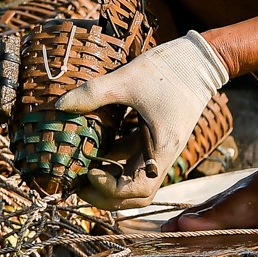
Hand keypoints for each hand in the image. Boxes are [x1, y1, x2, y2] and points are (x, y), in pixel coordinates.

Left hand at [55, 30, 228, 209]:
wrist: (198, 59)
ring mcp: (158, 149)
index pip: (138, 190)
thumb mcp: (128, 79)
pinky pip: (131, 161)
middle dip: (106, 197)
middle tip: (77, 186)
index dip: (110, 189)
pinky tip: (91, 152)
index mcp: (162, 149)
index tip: (89, 171)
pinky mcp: (153, 139)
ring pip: (133, 180)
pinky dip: (112, 163)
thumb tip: (59, 106)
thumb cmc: (168, 69)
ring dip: (108, 183)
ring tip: (80, 172)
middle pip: (136, 195)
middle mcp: (162, 155)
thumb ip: (94, 93)